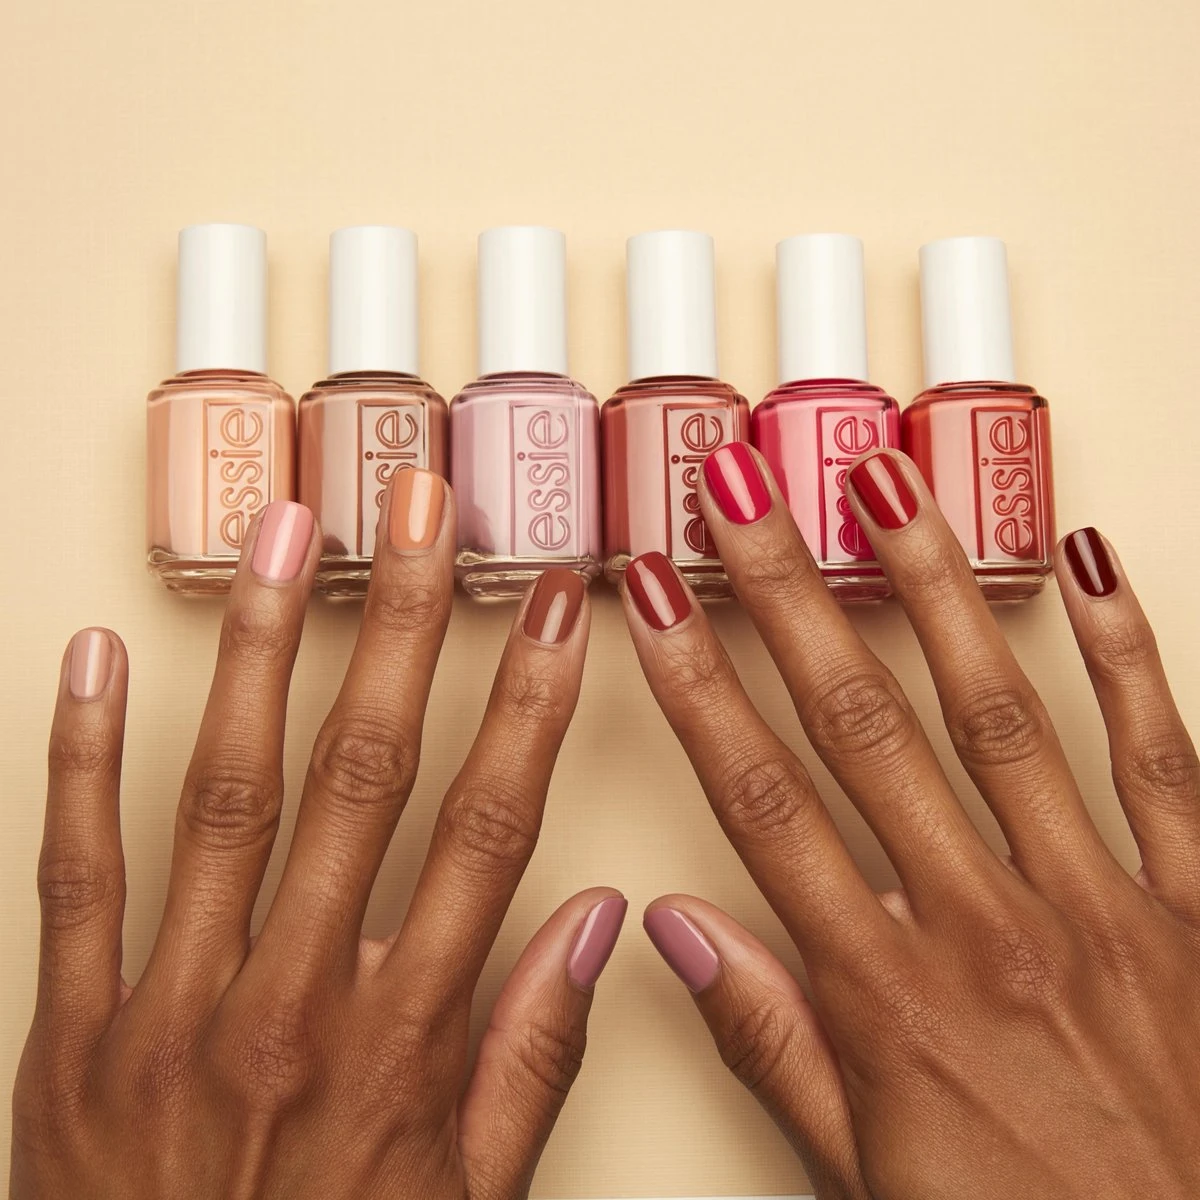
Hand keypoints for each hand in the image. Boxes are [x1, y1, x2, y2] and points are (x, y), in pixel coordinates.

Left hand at [12, 471, 624, 1199]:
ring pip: (226, 793)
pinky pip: (73, 875)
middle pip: (363, 776)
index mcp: (399, 1046)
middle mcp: (291, 1002)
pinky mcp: (68, 1034)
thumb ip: (531, 1056)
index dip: (531, 708)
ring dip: (258, 651)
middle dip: (402, 625)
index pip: (487, 833)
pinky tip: (95, 661)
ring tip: (283, 534)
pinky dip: (81, 760)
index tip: (556, 612)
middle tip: (420, 511)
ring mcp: (170, 1008)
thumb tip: (599, 922)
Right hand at [622, 443, 1199, 1198]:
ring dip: (932, 587)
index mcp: (895, 998)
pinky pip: (1159, 759)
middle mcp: (989, 925)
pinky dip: (1126, 654)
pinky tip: (1085, 564)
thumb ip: (774, 1040)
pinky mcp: (1197, 908)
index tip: (659, 600)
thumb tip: (676, 931)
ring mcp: (1100, 903)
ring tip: (884, 483)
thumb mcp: (869, 1177)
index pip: (764, 805)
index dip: (699, 689)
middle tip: (744, 495)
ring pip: (998, 711)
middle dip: (791, 595)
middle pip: (863, 727)